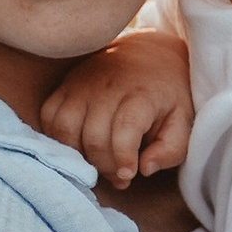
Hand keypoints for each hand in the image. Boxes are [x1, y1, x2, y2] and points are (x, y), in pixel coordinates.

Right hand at [41, 31, 193, 190]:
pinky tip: (78, 146)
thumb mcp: (183, 122)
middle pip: (93, 137)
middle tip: (119, 176)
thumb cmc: (168, 97)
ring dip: (77, 155)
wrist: (150, 55)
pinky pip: (48, 116)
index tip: (128, 175)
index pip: (125, 128)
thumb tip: (144, 169)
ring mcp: (81, 83)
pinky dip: (57, 138)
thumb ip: (171, 149)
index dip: (122, 158)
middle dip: (105, 167)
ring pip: (64, 128)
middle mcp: (107, 86)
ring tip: (97, 162)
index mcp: (141, 94)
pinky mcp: (65, 85)